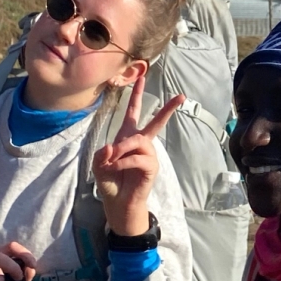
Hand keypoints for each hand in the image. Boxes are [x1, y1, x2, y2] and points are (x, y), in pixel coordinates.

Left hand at [93, 78, 184, 238]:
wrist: (118, 203)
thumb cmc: (109, 181)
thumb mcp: (99, 164)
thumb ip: (103, 153)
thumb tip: (114, 146)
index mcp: (127, 137)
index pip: (132, 112)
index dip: (136, 95)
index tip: (142, 77)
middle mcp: (140, 143)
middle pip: (155, 122)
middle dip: (167, 109)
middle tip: (181, 96)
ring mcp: (148, 155)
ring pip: (137, 142)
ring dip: (122, 149)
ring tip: (111, 162)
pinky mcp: (151, 167)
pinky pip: (137, 158)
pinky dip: (123, 163)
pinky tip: (115, 168)